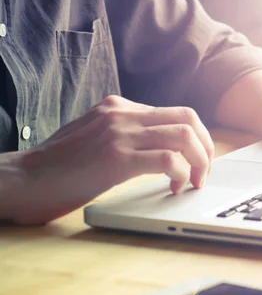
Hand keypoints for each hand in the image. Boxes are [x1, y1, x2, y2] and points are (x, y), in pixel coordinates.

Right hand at [2, 95, 212, 224]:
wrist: (22, 179)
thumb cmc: (57, 167)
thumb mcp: (95, 138)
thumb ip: (125, 136)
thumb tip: (161, 149)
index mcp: (118, 107)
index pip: (176, 112)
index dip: (196, 138)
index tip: (197, 161)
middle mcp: (122, 113)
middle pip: (188, 118)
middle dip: (206, 146)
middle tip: (203, 172)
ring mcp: (119, 132)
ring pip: (184, 135)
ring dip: (199, 160)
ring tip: (194, 181)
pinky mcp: (116, 157)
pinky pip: (167, 159)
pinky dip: (181, 174)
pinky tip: (173, 187)